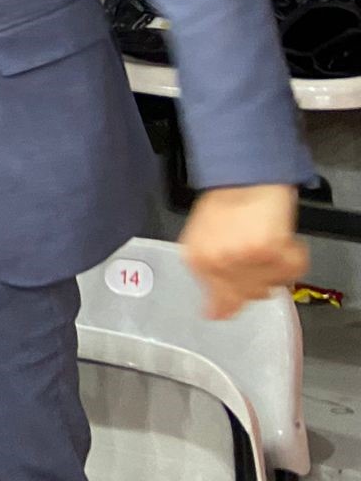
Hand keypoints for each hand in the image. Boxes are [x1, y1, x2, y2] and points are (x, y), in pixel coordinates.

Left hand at [179, 184, 305, 317]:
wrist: (243, 176)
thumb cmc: (222, 203)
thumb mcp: (199, 239)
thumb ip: (206, 274)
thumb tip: (214, 311)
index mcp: (198, 259)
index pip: (217, 303)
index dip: (224, 309)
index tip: (223, 313)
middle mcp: (220, 262)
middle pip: (248, 296)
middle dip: (253, 281)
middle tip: (252, 257)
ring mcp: (246, 258)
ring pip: (271, 286)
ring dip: (271, 269)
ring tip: (262, 243)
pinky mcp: (272, 251)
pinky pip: (292, 270)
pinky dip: (292, 258)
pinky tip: (281, 241)